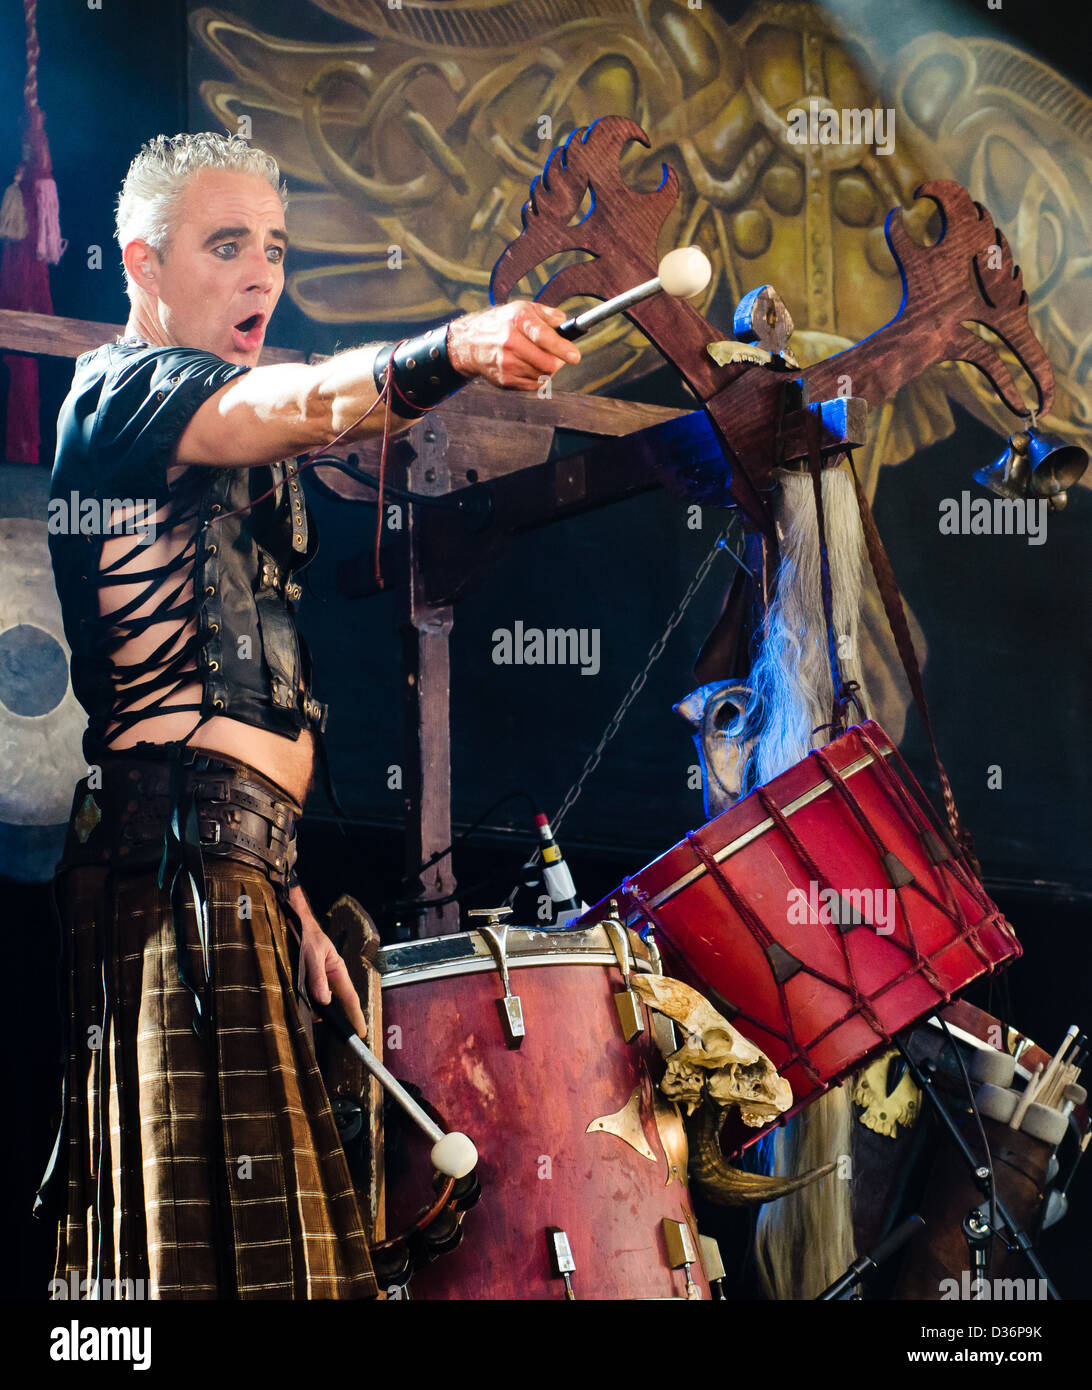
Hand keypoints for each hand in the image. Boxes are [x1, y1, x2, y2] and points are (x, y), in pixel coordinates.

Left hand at [290, 887, 367, 1038]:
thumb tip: (324, 1001)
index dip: (356, 1017)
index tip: (361, 1033)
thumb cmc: (306, 933)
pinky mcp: (308, 980)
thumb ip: (317, 977)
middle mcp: (331, 977)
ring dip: (316, 1012)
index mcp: (337, 970)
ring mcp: (320, 979)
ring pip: (321, 1002)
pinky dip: (306, 1004)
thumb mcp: (311, 954)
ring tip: (308, 1019)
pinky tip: (299, 1007)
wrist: (294, 920)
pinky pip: (310, 997)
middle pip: (338, 1004)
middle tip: (340, 1037)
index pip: (350, 998)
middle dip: (339, 1020)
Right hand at [446, 301, 580, 389]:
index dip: (562, 348)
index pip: (544, 337)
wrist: (471, 343)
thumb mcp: (523, 308)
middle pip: (547, 363)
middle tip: (558, 357)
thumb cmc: (502, 323)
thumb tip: (564, 323)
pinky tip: (529, 366)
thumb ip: (547, 314)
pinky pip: (533, 385)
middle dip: (558, 362)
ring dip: (547, 370)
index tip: (575, 356)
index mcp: (517, 320)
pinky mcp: (505, 381)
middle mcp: (510, 342)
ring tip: (538, 358)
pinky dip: (537, 377)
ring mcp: (506, 364)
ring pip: (542, 375)